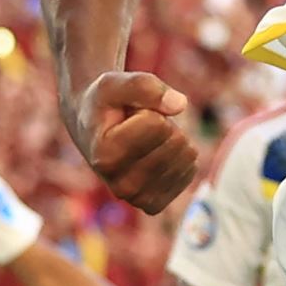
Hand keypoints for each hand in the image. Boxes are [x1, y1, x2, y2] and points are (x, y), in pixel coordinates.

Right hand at [70, 71, 198, 213]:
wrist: (95, 128)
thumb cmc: (106, 103)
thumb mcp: (115, 82)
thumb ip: (144, 86)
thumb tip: (181, 105)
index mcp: (105, 156)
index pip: (158, 124)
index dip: (150, 109)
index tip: (128, 116)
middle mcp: (119, 185)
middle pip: (176, 142)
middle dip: (165, 124)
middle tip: (139, 126)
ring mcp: (138, 198)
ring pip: (187, 157)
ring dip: (173, 139)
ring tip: (146, 140)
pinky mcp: (155, 204)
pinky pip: (190, 171)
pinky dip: (180, 156)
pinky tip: (157, 154)